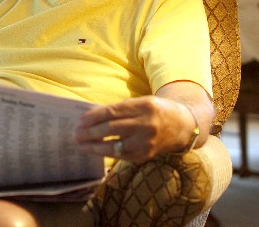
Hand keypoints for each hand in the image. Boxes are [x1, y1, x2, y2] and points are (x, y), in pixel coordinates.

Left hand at [73, 96, 194, 163]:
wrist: (182, 125)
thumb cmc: (155, 110)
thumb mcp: (140, 102)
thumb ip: (119, 109)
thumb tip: (91, 117)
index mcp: (143, 106)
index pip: (113, 112)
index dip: (94, 117)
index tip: (80, 121)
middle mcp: (146, 124)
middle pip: (112, 129)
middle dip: (91, 133)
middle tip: (76, 135)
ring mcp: (147, 141)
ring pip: (116, 146)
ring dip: (95, 147)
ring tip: (81, 145)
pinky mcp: (147, 154)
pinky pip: (123, 155)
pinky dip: (107, 154)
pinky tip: (96, 151)